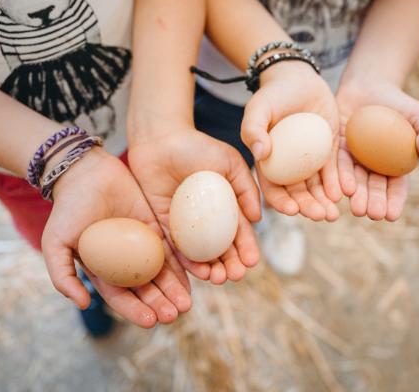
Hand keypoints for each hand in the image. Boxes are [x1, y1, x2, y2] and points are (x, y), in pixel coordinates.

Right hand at [41, 148, 191, 327]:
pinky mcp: (155, 225)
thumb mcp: (54, 243)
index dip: (136, 311)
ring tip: (186, 303)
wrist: (84, 172)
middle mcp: (124, 261)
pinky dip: (183, 262)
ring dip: (175, 289)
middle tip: (175, 314)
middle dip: (161, 304)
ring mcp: (141, 243)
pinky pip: (172, 247)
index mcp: (102, 269)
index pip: (121, 297)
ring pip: (162, 272)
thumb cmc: (67, 208)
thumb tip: (83, 304)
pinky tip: (197, 274)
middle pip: (146, 289)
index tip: (151, 321)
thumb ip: (62, 275)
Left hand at [129, 127, 260, 284]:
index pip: (238, 233)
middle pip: (221, 250)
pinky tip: (197, 271)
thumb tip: (257, 219)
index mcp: (226, 206)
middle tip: (235, 276)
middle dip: (230, 266)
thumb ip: (246, 187)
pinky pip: (175, 249)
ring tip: (218, 279)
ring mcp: (185, 224)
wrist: (161, 139)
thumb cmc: (197, 145)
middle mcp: (207, 220)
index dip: (246, 249)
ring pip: (200, 255)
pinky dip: (186, 262)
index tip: (252, 262)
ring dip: (211, 270)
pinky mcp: (163, 225)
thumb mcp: (229, 162)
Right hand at [241, 61, 341, 220]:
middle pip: (297, 194)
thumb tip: (259, 153)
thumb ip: (253, 129)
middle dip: (309, 207)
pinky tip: (346, 192)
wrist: (298, 78)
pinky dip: (339, 183)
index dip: (281, 203)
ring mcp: (309, 161)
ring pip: (317, 188)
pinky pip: (333, 171)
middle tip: (322, 216)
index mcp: (268, 163)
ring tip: (334, 213)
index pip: (272, 189)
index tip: (292, 210)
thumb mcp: (258, 108)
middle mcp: (288, 167)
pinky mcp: (328, 152)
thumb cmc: (272, 94)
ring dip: (324, 202)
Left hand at [336, 78, 418, 220]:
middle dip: (372, 202)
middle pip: (372, 188)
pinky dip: (338, 177)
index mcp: (393, 165)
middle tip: (371, 214)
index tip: (392, 215)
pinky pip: (335, 164)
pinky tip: (340, 189)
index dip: (394, 201)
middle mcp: (371, 166)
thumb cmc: (398, 103)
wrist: (369, 85)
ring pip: (353, 181)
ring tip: (356, 209)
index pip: (395, 187)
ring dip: (355, 195)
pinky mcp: (334, 148)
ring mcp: (352, 159)